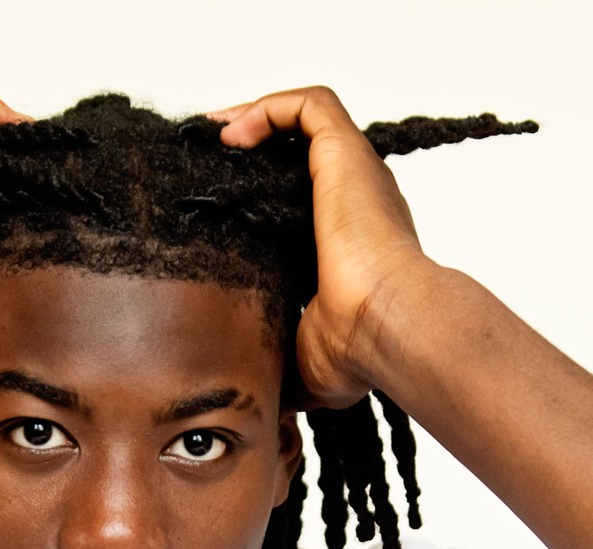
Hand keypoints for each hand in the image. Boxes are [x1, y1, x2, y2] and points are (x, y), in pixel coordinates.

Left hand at [211, 86, 439, 406]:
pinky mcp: (347, 156)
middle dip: (253, 150)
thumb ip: (279, 363)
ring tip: (213, 138)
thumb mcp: (305, 362)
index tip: (217, 202)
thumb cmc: (359, 350)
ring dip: (256, 118)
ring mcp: (354, 175)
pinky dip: (268, 109)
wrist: (386, 328)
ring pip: (306, 119)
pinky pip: (309, 107)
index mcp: (348, 240)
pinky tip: (229, 134)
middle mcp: (355, 200)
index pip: (300, 199)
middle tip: (206, 163)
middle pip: (301, 153)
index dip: (260, 191)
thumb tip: (257, 396)